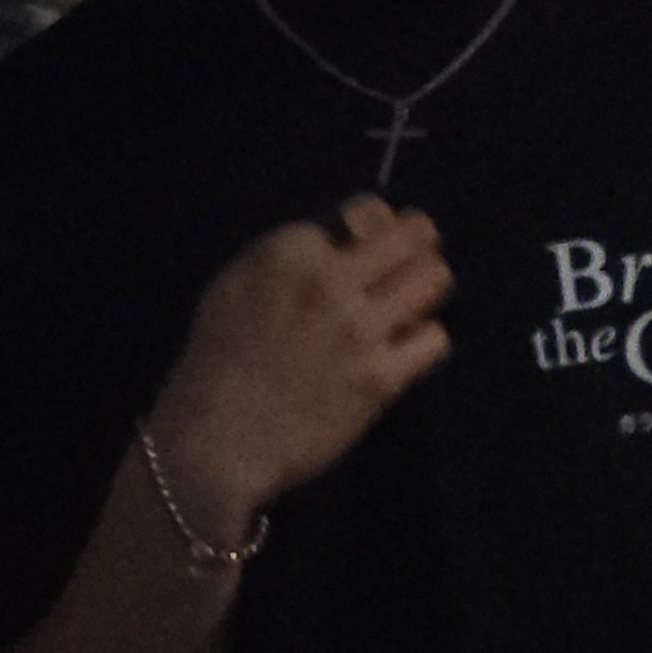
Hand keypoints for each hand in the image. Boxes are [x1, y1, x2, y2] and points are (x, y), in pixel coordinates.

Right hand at [145, 196, 452, 540]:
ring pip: (434, 279)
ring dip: (425, 288)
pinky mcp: (382, 377)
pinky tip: (402, 350)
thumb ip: (289, 255)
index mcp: (290, 252)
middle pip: (413, 235)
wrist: (216, 441)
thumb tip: (344, 239)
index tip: (366, 247)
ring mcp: (361, 330)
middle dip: (415, 245)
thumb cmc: (216, 363)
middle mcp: (331, 281)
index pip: (365, 211)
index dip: (370, 229)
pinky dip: (423, 342)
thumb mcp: (235, 284)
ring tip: (408, 305)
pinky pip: (435, 338)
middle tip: (407, 265)